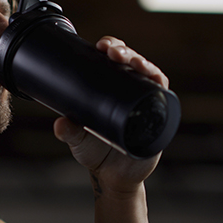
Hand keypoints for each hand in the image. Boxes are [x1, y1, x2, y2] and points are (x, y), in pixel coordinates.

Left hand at [53, 36, 167, 195]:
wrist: (114, 177)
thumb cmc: (95, 153)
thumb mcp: (78, 140)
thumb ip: (68, 132)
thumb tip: (59, 124)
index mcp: (109, 88)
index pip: (112, 60)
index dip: (110, 47)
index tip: (100, 45)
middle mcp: (130, 91)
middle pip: (132, 62)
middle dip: (125, 52)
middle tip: (113, 52)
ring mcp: (146, 102)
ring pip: (149, 74)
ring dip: (144, 64)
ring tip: (135, 62)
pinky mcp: (160, 117)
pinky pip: (163, 96)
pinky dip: (160, 85)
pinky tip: (156, 79)